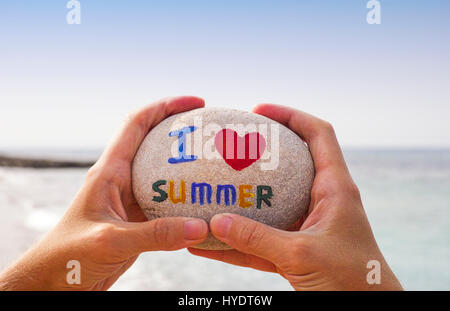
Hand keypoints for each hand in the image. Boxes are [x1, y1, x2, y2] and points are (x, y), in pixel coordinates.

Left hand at [0, 96, 208, 289]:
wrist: (54, 282)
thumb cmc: (69, 257)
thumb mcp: (112, 241)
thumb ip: (156, 235)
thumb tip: (200, 227)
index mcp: (109, 172)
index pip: (137, 124)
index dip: (166, 107)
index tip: (197, 103)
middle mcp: (120, 180)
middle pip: (154, 143)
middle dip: (182, 132)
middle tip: (212, 132)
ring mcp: (130, 200)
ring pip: (163, 174)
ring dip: (187, 167)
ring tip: (216, 164)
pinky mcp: (138, 221)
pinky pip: (166, 202)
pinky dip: (186, 199)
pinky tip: (205, 203)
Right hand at [189, 104, 402, 290]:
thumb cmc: (350, 281)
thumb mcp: (302, 254)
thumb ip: (258, 239)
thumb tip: (215, 223)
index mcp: (334, 189)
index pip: (318, 134)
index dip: (291, 115)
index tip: (259, 110)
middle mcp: (321, 202)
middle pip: (292, 162)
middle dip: (262, 152)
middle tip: (232, 145)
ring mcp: (306, 226)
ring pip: (272, 202)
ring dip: (245, 196)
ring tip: (214, 187)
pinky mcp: (295, 251)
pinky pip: (261, 240)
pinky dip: (237, 242)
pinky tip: (209, 244)